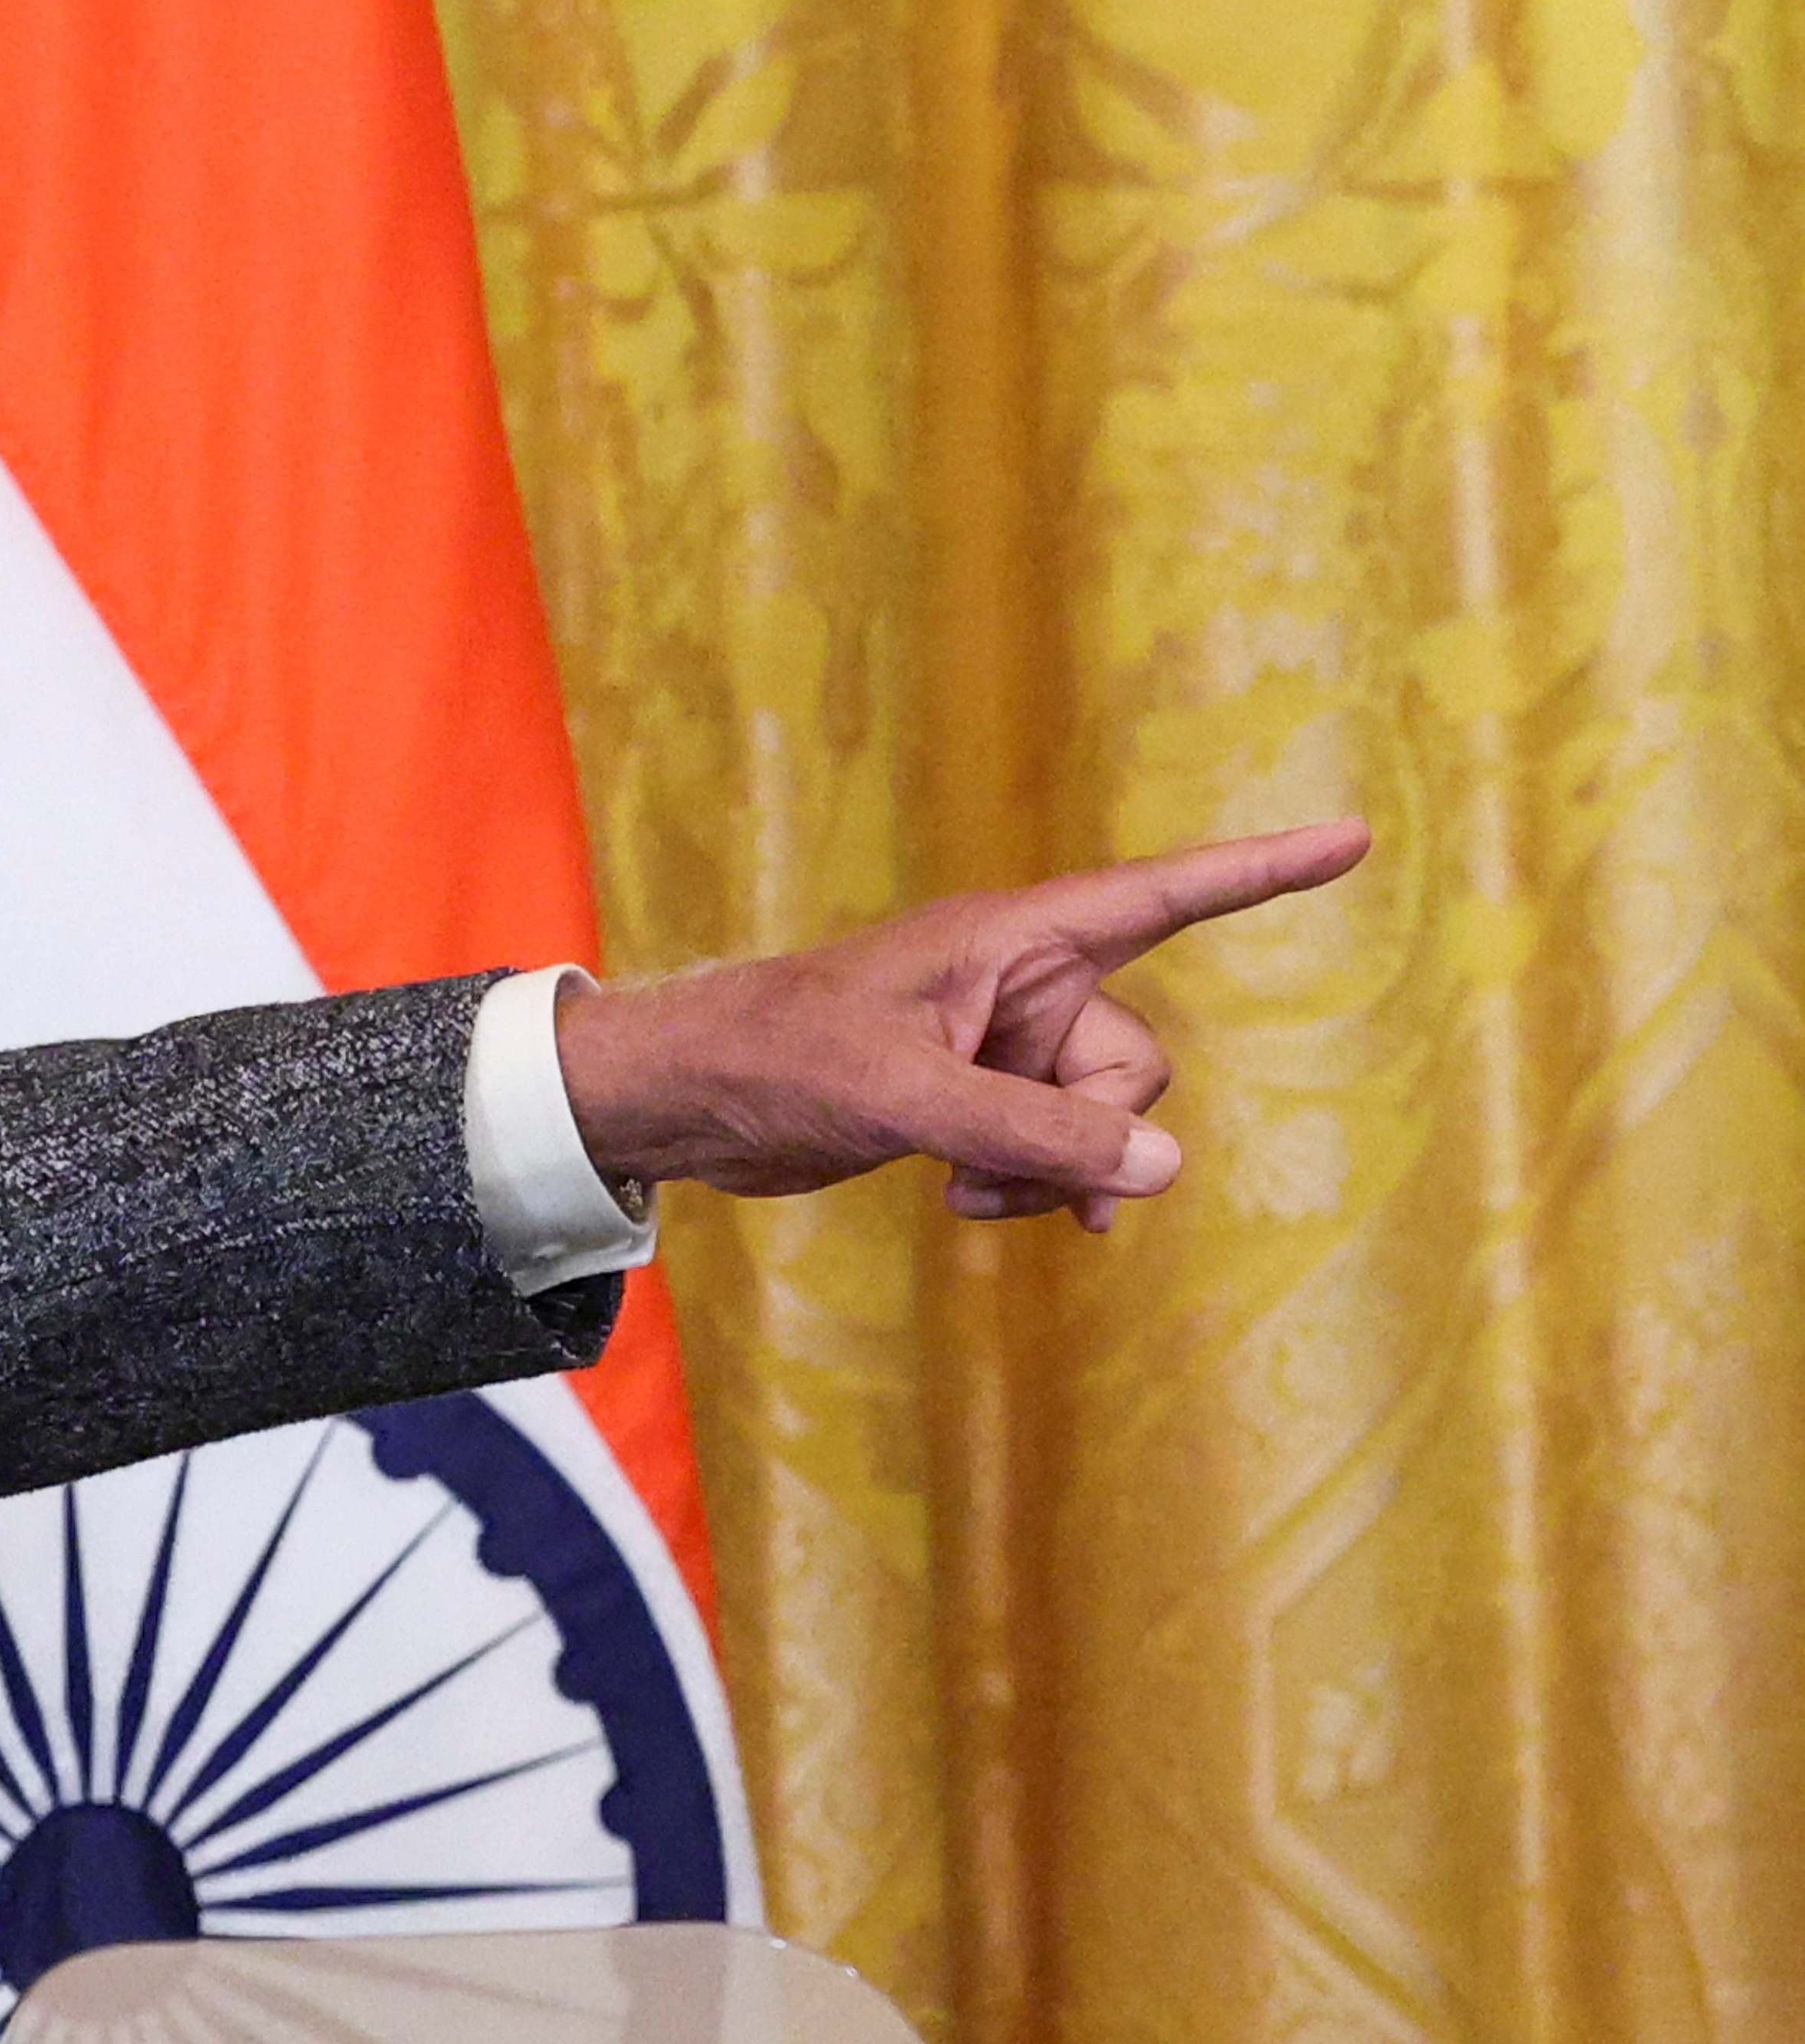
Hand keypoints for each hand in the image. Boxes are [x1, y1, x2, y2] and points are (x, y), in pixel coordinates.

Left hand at [554, 821, 1367, 1232]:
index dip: (1262, 871)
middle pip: (1135, 1061)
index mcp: (1015, 937)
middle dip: (1093, 1129)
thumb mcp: (905, 1095)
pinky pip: (1056, 1150)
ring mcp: (1004, 1045)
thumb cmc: (777, 1059)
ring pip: (1101, 1119)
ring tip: (968, 1192)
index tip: (1355, 838)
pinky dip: (1033, 1185)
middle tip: (1000, 1166)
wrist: (689, 1100)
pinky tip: (974, 1206)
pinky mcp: (976, 1100)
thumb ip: (1035, 1131)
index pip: (1166, 894)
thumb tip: (1164, 1170)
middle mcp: (1023, 983)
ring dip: (1055, 1171)